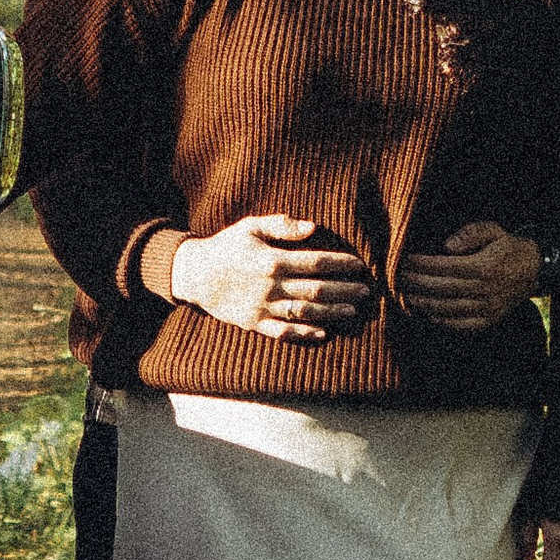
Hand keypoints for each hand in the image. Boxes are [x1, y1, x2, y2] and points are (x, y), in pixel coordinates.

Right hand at [163, 215, 374, 340]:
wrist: (194, 274)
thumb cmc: (226, 246)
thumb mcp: (250, 226)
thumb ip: (281, 225)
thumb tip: (313, 228)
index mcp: (272, 259)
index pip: (316, 262)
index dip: (340, 264)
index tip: (359, 265)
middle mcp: (270, 285)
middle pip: (316, 289)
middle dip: (344, 290)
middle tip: (366, 291)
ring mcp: (262, 307)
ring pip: (304, 312)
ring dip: (331, 312)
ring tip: (352, 311)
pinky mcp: (254, 323)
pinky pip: (282, 332)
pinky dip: (304, 333)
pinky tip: (323, 333)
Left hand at [399, 219, 540, 331]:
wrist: (533, 270)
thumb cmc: (507, 247)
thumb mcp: (493, 230)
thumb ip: (470, 233)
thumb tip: (446, 246)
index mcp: (484, 267)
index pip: (444, 267)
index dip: (421, 264)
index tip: (403, 260)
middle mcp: (485, 290)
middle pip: (440, 288)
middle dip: (415, 282)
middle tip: (397, 277)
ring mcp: (487, 308)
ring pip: (446, 308)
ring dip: (422, 302)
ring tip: (405, 294)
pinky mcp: (488, 321)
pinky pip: (459, 324)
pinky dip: (440, 319)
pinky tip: (425, 311)